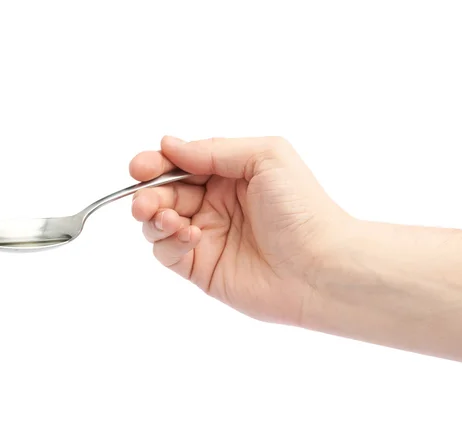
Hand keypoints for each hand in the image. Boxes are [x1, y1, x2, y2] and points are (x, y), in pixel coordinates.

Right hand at [129, 136, 352, 325]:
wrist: (320, 267)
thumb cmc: (301, 207)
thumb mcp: (264, 157)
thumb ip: (213, 150)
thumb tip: (169, 145)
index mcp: (229, 175)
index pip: (181, 164)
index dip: (157, 163)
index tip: (141, 167)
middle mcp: (215, 204)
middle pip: (164, 192)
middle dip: (147, 192)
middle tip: (143, 200)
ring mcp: (207, 237)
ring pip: (159, 222)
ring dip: (152, 216)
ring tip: (165, 217)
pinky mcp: (202, 268)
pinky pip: (168, 252)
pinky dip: (168, 241)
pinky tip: (189, 236)